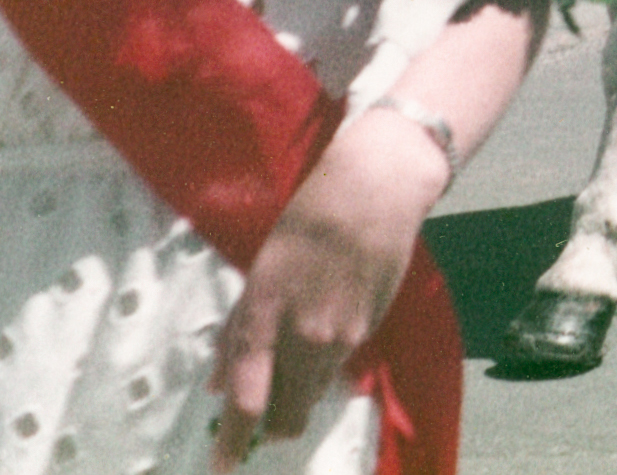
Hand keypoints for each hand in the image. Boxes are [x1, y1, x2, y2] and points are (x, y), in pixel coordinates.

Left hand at [210, 108, 450, 470]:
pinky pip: (336, 367)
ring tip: (292, 366)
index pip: (247, 401)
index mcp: (266, 319)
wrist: (373, 195)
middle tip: (259, 425)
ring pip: (312, 395)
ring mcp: (342, 337)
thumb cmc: (305, 225)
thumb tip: (218, 384)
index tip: (223, 466)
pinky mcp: (370, 330)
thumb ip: (238, 333)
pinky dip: (322, 366)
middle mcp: (304, 338)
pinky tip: (323, 331)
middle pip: (287, 416)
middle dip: (271, 429)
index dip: (233, 441)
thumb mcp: (259, 276)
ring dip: (297, 396)